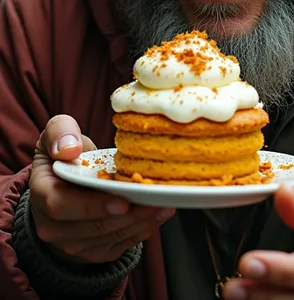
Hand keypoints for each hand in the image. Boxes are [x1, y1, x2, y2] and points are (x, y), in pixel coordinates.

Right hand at [29, 114, 173, 263]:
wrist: (63, 178)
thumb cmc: (64, 151)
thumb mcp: (58, 131)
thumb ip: (61, 132)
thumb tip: (69, 149)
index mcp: (42, 193)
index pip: (62, 206)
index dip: (93, 206)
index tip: (122, 200)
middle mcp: (52, 225)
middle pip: (92, 227)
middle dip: (127, 216)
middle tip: (154, 200)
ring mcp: (70, 242)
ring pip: (109, 238)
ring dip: (139, 223)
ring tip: (163, 204)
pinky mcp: (91, 251)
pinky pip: (118, 246)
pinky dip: (141, 231)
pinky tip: (157, 214)